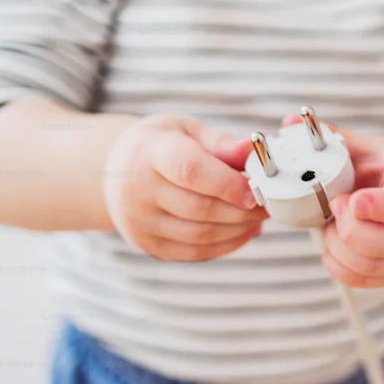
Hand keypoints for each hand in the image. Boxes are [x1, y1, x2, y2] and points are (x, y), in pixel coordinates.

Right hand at [103, 114, 266, 260]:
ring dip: (239, 229)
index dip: (228, 184)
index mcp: (149, 152)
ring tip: (260, 217)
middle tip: (270, 204)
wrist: (113, 172)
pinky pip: (195, 252)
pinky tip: (244, 231)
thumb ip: (221, 143)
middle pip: (201, 208)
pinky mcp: (148, 244)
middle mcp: (138, 190)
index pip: (190, 171)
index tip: (257, 190)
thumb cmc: (159, 145)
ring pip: (201, 234)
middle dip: (243, 210)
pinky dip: (226, 244)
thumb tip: (254, 149)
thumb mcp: (185, 130)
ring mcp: (140, 222)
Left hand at [281, 116, 383, 287]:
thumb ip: (332, 138)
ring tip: (331, 228)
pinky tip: (333, 247)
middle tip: (333, 210)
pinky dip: (340, 267)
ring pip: (374, 266)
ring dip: (340, 250)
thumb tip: (290, 122)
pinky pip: (366, 281)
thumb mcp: (368, 149)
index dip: (377, 206)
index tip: (346, 201)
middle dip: (349, 231)